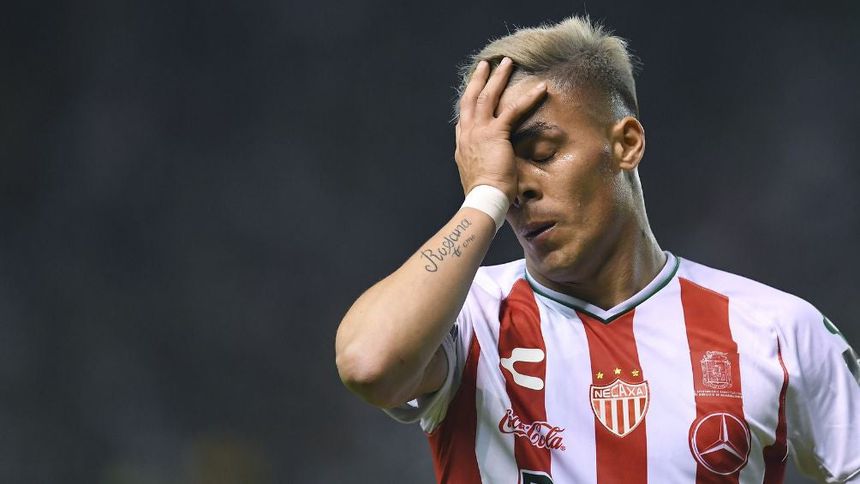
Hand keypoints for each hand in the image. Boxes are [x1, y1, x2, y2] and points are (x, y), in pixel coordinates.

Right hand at [454, 57, 546, 201]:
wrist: (483, 199)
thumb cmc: (484, 195)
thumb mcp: (478, 176)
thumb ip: (482, 166)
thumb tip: (490, 168)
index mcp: (463, 146)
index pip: (464, 119)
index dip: (469, 103)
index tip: (473, 91)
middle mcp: (467, 135)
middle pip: (471, 100)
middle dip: (478, 80)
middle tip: (485, 65)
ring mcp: (479, 132)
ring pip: (488, 97)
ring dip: (498, 77)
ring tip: (507, 62)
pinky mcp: (495, 134)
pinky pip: (513, 111)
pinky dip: (528, 98)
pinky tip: (541, 88)